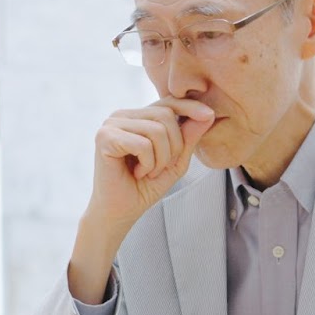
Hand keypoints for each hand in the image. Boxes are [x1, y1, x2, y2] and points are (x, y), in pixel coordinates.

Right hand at [69, 98, 214, 302]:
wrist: (120, 212)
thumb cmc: (144, 187)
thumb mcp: (175, 161)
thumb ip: (189, 138)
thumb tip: (209, 114)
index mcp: (137, 117)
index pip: (167, 102)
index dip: (189, 107)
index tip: (209, 115)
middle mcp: (122, 115)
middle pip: (165, 115)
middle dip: (174, 147)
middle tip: (160, 169)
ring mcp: (111, 124)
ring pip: (157, 130)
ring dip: (161, 159)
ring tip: (148, 172)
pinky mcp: (104, 137)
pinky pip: (143, 144)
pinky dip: (148, 163)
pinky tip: (137, 173)